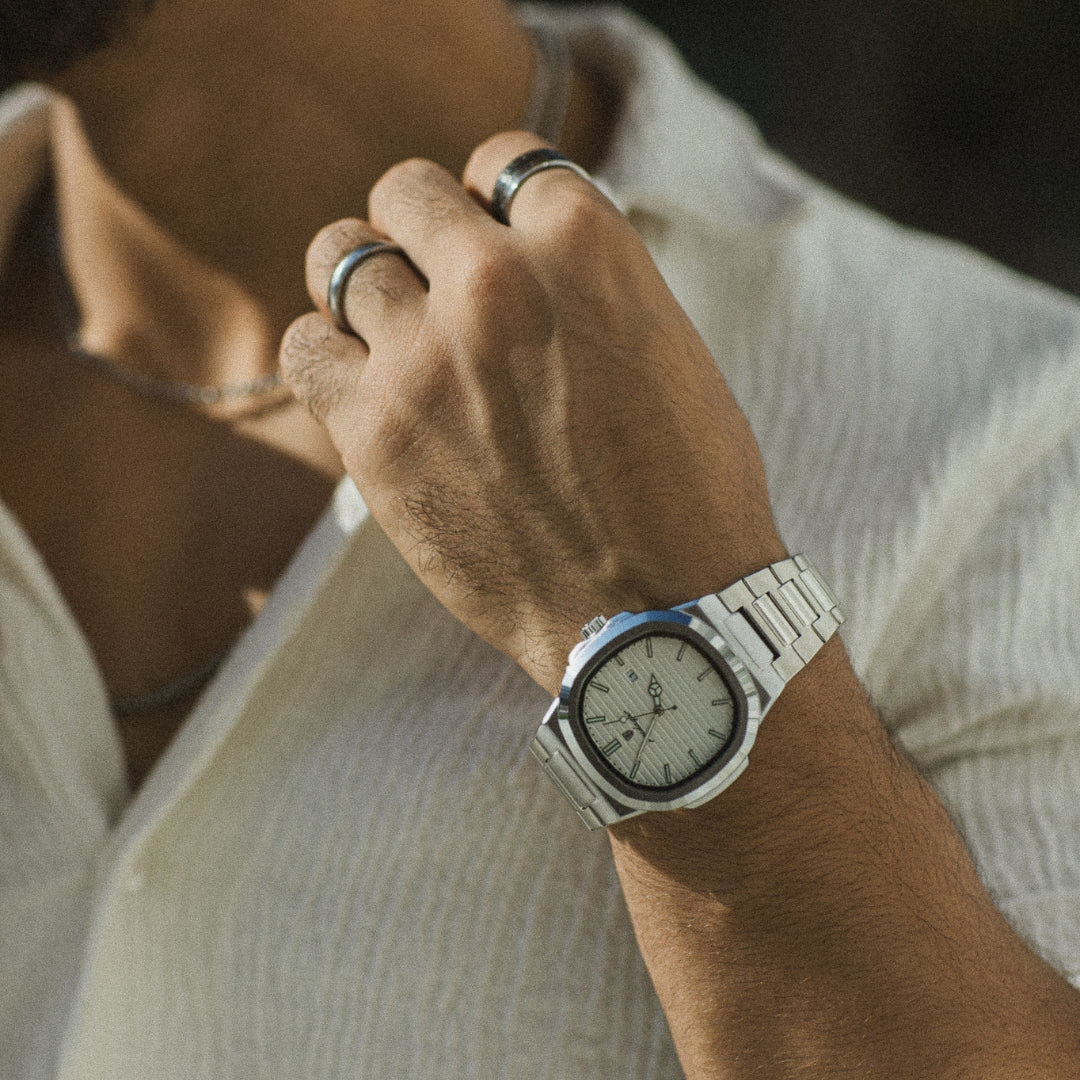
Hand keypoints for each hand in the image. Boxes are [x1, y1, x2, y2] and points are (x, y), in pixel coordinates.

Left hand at [280, 131, 785, 693]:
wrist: (658, 614)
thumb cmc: (684, 490)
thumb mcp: (663, 347)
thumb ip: (586, 285)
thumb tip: (518, 255)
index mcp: (585, 246)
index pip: (499, 162)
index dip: (495, 199)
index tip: (494, 238)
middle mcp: (495, 282)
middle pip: (406, 193)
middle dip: (421, 226)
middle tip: (438, 278)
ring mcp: (424, 357)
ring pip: (340, 255)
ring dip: (365, 282)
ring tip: (394, 327)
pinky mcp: (375, 434)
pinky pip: (303, 349)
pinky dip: (324, 354)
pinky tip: (362, 383)